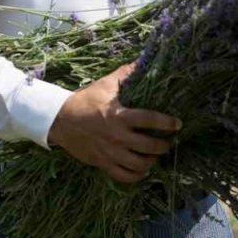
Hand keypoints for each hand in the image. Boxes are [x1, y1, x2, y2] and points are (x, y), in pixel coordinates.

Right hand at [46, 62, 180, 183]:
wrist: (60, 120)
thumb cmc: (86, 100)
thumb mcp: (105, 84)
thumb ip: (126, 73)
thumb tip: (144, 61)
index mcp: (119, 115)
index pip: (150, 120)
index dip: (167, 123)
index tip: (177, 124)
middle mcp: (117, 136)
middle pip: (149, 146)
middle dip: (164, 145)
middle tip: (169, 141)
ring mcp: (110, 152)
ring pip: (139, 164)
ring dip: (153, 161)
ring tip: (156, 154)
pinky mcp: (103, 163)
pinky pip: (124, 176)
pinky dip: (137, 175)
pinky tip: (143, 169)